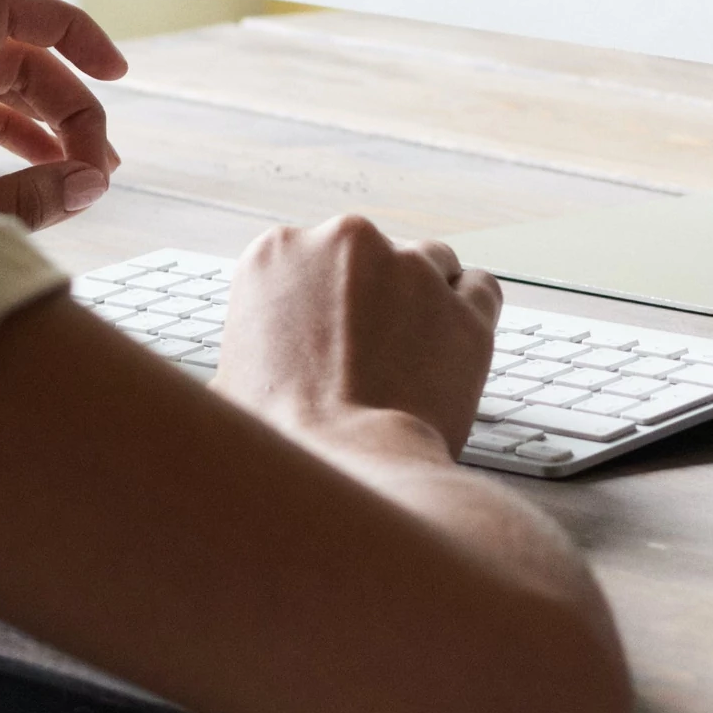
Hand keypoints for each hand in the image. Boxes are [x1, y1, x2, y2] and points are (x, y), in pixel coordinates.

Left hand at [0, 0, 130, 229]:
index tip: (115, 70)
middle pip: (6, 55)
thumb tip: (89, 181)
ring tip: (83, 175)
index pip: (4, 9)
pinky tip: (33, 174)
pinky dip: (3, 136)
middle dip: (67, 101)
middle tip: (100, 167)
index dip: (68, 27)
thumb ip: (20, 201)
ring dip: (41, 122)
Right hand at [215, 213, 503, 462]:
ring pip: (432, 263)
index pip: (316, 256)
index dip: (327, 300)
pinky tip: (453, 355)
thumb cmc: (278, 439)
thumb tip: (250, 361)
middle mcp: (346, 242)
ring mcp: (412, 269)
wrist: (341, 471)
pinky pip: (481, 290)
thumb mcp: (231, 379)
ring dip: (427, 302)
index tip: (331, 335)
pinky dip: (472, 318)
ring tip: (413, 359)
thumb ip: (250, 345)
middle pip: (376, 253)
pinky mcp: (465, 305)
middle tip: (370, 353)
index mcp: (275, 252)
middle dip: (378, 296)